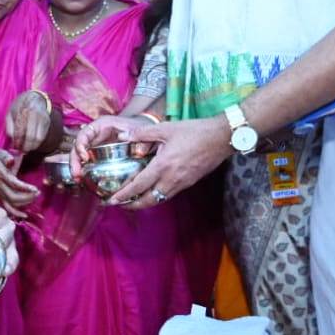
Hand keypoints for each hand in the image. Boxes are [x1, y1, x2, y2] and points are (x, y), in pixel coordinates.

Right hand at [0, 150, 38, 218]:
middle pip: (13, 197)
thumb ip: (6, 156)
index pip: (13, 184)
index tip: (35, 189)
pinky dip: (15, 213)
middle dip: (27, 197)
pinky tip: (25, 215)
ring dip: (24, 203)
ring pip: (11, 203)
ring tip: (34, 197)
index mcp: (0, 175)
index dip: (25, 188)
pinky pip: (6, 207)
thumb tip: (10, 160)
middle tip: (37, 193)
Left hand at [5, 90, 52, 152]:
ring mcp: (43, 118)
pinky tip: (32, 144)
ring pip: (39, 138)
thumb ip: (9, 126)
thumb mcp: (10, 113)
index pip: (21, 131)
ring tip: (26, 148)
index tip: (15, 147)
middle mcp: (35, 114)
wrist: (34, 97)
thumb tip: (13, 140)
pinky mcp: (47, 122)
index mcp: (23, 111)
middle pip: (31, 136)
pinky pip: (43, 136)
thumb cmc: (19, 106)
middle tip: (21, 150)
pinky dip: (38, 143)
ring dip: (32, 146)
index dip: (18, 142)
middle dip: (25, 146)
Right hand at [68, 114, 150, 180]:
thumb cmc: (141, 128)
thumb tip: (135, 147)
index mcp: (102, 125)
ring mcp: (96, 144)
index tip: (85, 158)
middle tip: (77, 175)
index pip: (85, 133)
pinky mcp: (98, 154)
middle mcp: (96, 134)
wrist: (145, 132)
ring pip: (79, 155)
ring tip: (78, 179)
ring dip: (76, 167)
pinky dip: (84, 170)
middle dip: (74, 161)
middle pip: (78, 146)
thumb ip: (140, 137)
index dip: (81, 145)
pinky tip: (83, 180)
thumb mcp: (141, 130)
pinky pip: (87, 161)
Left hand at [107, 116, 231, 209]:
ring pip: (160, 199)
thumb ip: (142, 133)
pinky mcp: (190, 182)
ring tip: (133, 201)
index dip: (124, 195)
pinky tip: (152, 191)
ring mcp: (182, 183)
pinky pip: (170, 194)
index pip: (139, 186)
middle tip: (119, 205)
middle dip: (132, 205)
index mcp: (163, 165)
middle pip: (148, 200)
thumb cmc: (195, 131)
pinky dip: (158, 196)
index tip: (111, 200)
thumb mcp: (166, 128)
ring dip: (145, 203)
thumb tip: (123, 135)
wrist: (222, 138)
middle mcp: (172, 178)